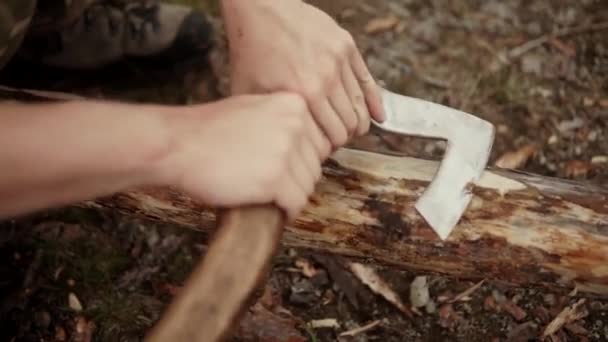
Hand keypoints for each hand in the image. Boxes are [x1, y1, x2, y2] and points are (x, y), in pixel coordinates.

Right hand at [160, 93, 324, 220]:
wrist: (178, 144)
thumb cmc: (208, 130)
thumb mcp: (253, 109)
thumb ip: (282, 122)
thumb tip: (306, 148)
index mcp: (294, 104)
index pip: (316, 143)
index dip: (298, 161)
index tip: (279, 169)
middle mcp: (296, 124)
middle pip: (314, 166)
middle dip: (294, 180)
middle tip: (269, 186)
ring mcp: (287, 151)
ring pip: (307, 187)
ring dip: (289, 196)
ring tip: (266, 196)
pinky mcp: (276, 179)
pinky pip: (295, 203)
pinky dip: (286, 211)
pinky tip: (271, 209)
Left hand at [221, 0, 384, 158]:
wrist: (261, 9)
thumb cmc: (252, 50)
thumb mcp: (249, 92)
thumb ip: (266, 119)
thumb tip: (273, 143)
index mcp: (304, 96)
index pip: (332, 137)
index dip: (329, 148)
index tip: (324, 150)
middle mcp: (326, 80)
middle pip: (350, 124)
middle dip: (344, 137)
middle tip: (335, 140)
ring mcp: (339, 61)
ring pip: (361, 106)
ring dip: (358, 122)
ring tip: (351, 130)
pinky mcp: (346, 46)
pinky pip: (368, 80)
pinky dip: (374, 102)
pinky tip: (378, 116)